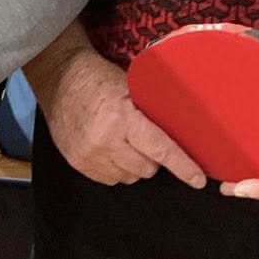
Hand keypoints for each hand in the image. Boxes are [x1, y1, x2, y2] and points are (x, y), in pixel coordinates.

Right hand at [35, 44, 206, 188]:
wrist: (60, 78)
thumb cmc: (99, 79)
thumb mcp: (132, 87)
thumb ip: (154, 111)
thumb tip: (187, 130)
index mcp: (121, 117)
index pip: (160, 149)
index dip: (183, 167)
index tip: (197, 179)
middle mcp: (104, 140)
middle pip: (147, 168)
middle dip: (153, 158)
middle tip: (145, 138)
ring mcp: (89, 154)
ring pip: (129, 177)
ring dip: (134, 164)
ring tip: (126, 142)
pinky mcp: (78, 162)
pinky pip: (110, 179)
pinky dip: (116, 168)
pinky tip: (111, 149)